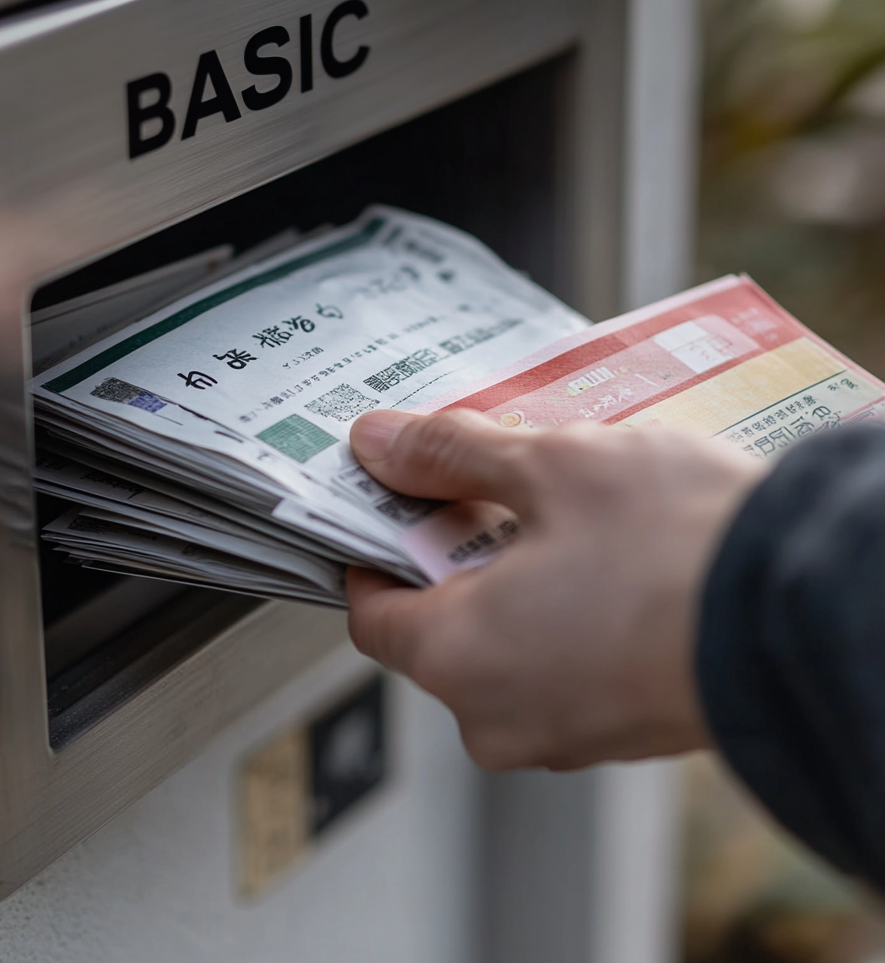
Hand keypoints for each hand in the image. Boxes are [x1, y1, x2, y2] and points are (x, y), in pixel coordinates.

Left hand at [346, 409, 762, 770]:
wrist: (806, 614)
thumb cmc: (672, 547)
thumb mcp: (549, 466)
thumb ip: (452, 453)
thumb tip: (380, 442)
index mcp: (458, 659)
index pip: (372, 613)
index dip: (374, 547)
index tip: (394, 500)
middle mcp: (501, 717)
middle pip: (442, 626)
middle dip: (459, 549)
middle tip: (493, 481)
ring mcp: (568, 735)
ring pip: (510, 645)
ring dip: (522, 575)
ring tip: (566, 507)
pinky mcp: (626, 730)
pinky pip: (566, 665)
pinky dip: (569, 611)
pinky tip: (613, 555)